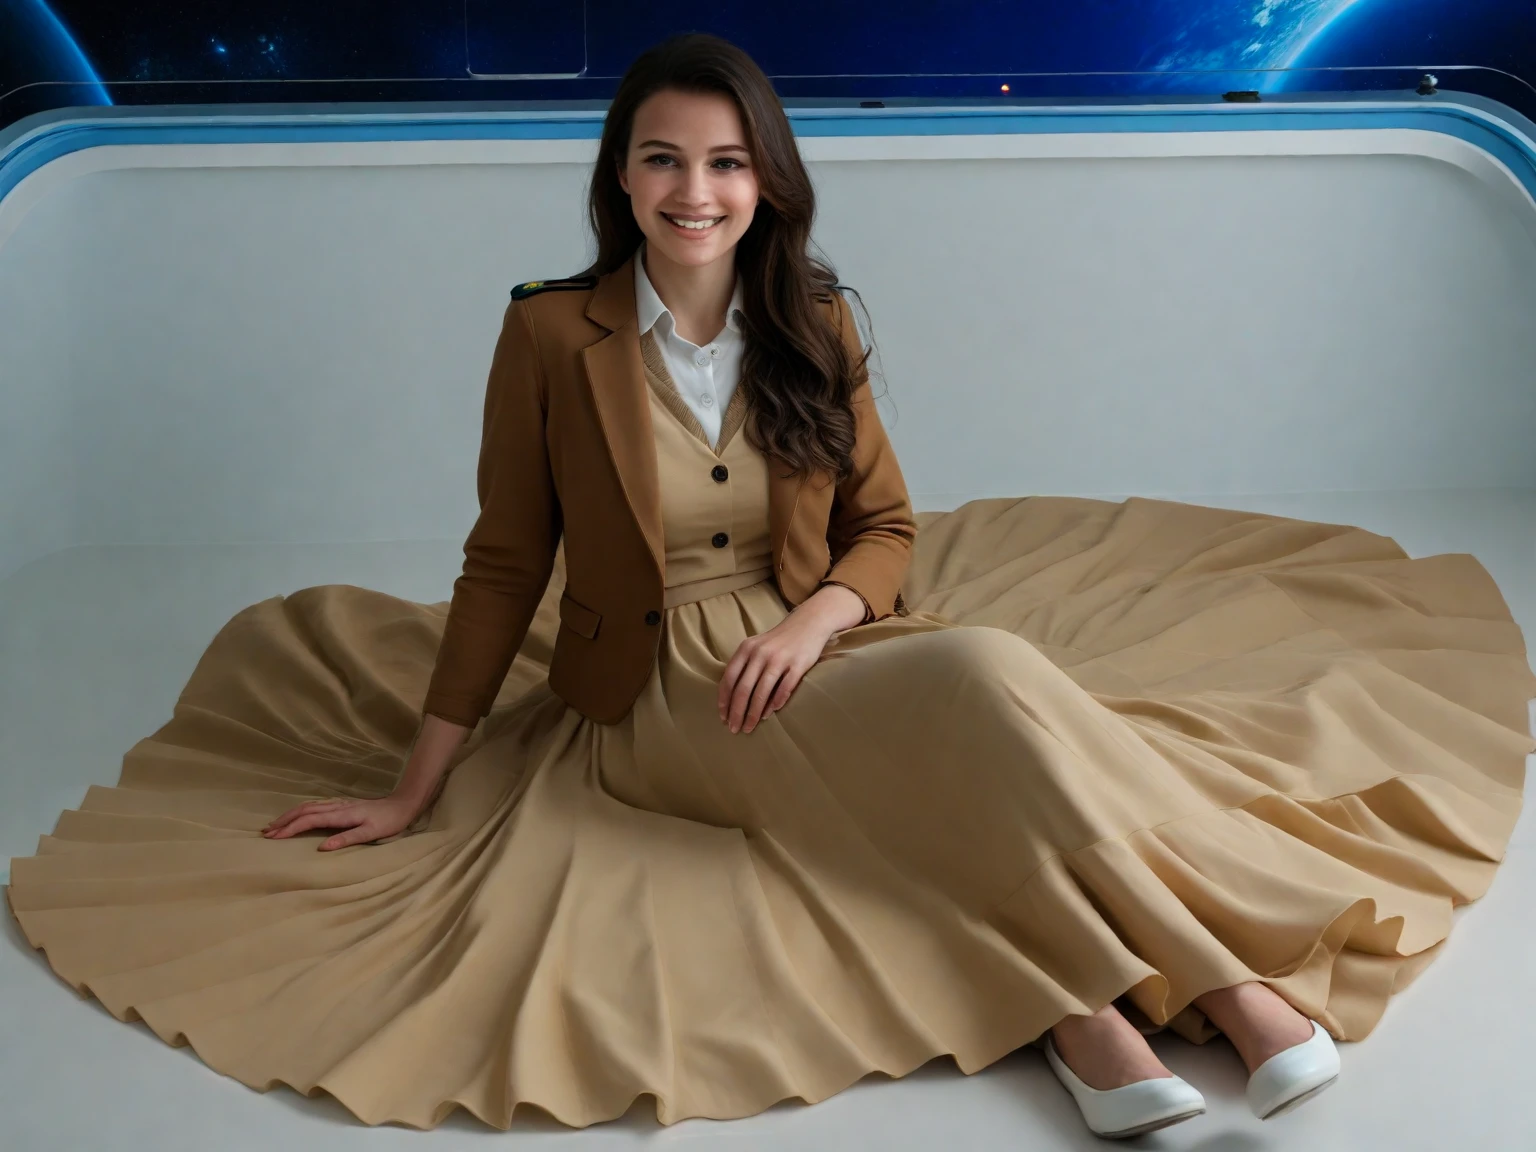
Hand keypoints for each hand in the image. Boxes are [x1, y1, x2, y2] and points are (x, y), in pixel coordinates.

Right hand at [261, 792, 426, 849]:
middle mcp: (337, 806)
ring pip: (308, 806)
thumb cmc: (389, 821)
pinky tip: (297, 815)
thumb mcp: (371, 833)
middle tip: (266, 832)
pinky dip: (301, 810)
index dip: (291, 828)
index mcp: (341, 814)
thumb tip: (322, 848)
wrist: (403, 804)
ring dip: (290, 814)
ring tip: (275, 825)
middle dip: (284, 821)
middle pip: (304, 810)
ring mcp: (339, 804)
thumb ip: (347, 839)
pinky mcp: (342, 804)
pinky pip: (315, 805)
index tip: (275, 837)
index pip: (309, 820)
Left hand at [718, 583, 864, 733]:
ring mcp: (779, 659)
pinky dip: (776, 703)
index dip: (724, 700)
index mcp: (746, 648)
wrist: (809, 622)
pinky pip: (784, 688)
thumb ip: (744, 665)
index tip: (722, 717)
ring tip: (750, 727)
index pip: (729, 678)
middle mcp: (760, 653)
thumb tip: (732, 695)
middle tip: (734, 729)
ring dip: (754, 713)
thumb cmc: (779, 640)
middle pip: (743, 689)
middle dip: (736, 712)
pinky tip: (771, 714)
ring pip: (762, 692)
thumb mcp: (756, 646)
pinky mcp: (798, 664)